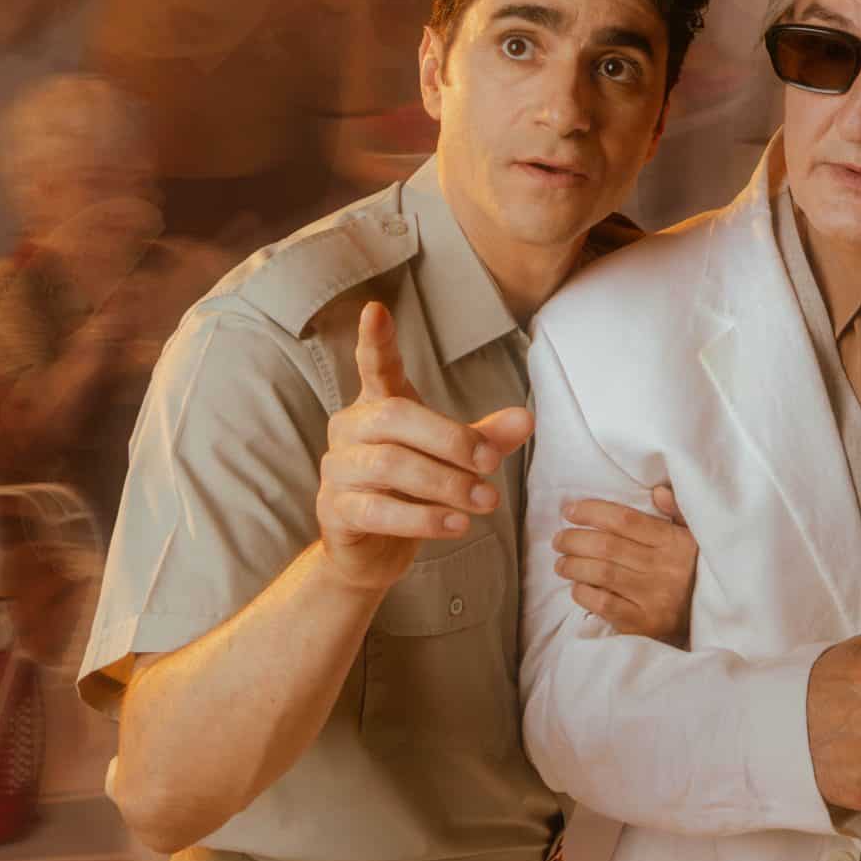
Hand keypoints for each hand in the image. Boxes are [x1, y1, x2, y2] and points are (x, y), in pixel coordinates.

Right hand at [315, 302, 532, 592]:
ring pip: (389, 465)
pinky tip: (457, 525)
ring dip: (446, 484)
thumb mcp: (454, 460)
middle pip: (395, 417)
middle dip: (451, 440)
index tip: (376, 309)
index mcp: (378, 406)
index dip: (374, 340)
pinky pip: (379, 510)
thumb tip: (527, 418)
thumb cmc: (414, 491)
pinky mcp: (334, 510)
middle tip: (492, 464)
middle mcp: (349, 429)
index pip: (373, 366)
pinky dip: (423, 518)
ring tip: (487, 502)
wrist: (373, 550)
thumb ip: (486, 438)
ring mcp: (337, 469)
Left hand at [554, 486, 697, 643]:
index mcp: (675, 542)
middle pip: (607, 546)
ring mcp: (654, 598)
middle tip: (559, 539)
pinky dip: (584, 593)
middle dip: (574, 539)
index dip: (592, 512)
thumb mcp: (694, 537)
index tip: (570, 511)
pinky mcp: (644, 624)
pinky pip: (604, 603)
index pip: (626, 520)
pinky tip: (577, 587)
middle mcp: (664, 568)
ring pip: (602, 573)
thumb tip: (657, 492)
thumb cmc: (695, 572)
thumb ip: (677, 511)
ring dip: (573, 565)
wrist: (713, 619)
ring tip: (561, 563)